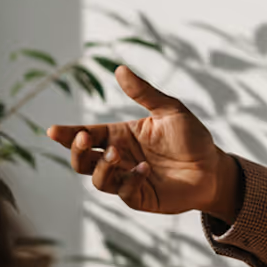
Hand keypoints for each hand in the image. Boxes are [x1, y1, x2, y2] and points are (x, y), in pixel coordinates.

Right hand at [46, 66, 240, 220]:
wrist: (214, 167)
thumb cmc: (192, 137)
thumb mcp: (170, 110)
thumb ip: (145, 93)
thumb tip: (120, 69)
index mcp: (121, 136)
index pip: (87, 134)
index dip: (68, 134)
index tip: (52, 130)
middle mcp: (120, 158)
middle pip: (82, 159)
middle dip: (77, 151)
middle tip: (83, 139)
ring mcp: (127, 179)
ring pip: (97, 178)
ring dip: (102, 166)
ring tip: (117, 154)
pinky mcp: (140, 197)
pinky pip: (123, 192)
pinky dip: (129, 181)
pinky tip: (145, 171)